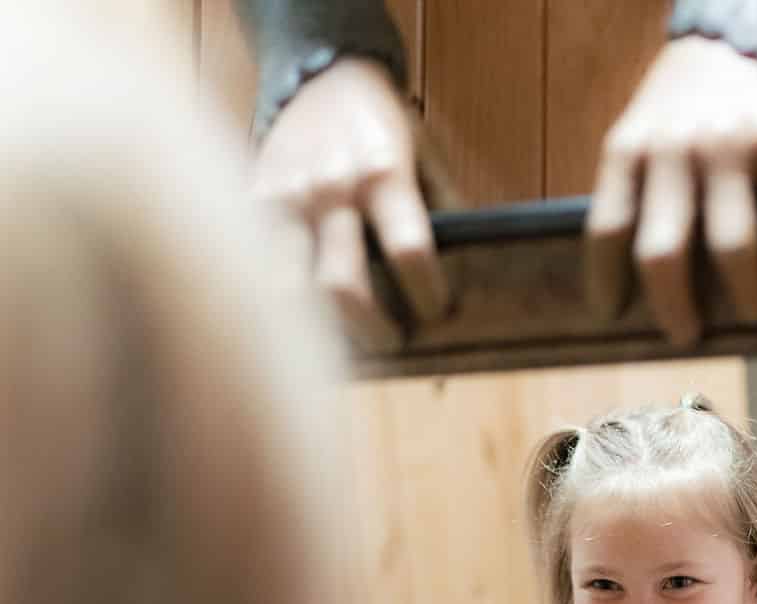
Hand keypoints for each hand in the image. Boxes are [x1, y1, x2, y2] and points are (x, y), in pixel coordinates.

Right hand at [252, 58, 451, 350]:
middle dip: (374, 330)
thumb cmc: (382, 126)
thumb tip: (469, 274)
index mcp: (383, 174)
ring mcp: (286, 200)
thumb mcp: (425, 157)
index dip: (427, 296)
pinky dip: (286, 306)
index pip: (409, 253)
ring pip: (291, 291)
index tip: (437, 314)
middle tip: (393, 341)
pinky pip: (260, 272)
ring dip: (322, 329)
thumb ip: (445, 211)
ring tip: (347, 340)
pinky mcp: (252, 206)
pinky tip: (308, 321)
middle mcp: (331, 190)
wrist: (320, 74)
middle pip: (344, 288)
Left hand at [586, 35, 756, 342]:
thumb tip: (639, 294)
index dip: (606, 282)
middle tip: (686, 335)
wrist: (729, 46)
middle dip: (674, 308)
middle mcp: (675, 150)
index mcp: (627, 152)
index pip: (607, 231)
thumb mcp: (636, 143)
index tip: (613, 317)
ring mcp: (731, 146)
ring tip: (750, 314)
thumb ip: (634, 201)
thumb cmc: (675, 117)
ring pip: (733, 246)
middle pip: (664, 253)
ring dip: (744, 294)